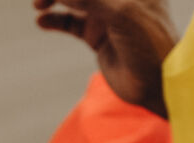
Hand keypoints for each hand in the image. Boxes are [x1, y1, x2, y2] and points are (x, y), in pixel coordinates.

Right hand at [33, 0, 180, 116]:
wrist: (155, 84)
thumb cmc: (149, 45)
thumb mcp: (123, 14)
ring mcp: (107, 16)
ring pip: (75, 2)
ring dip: (55, 1)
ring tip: (38, 6)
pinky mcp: (97, 36)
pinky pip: (71, 23)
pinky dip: (56, 20)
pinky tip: (42, 21)